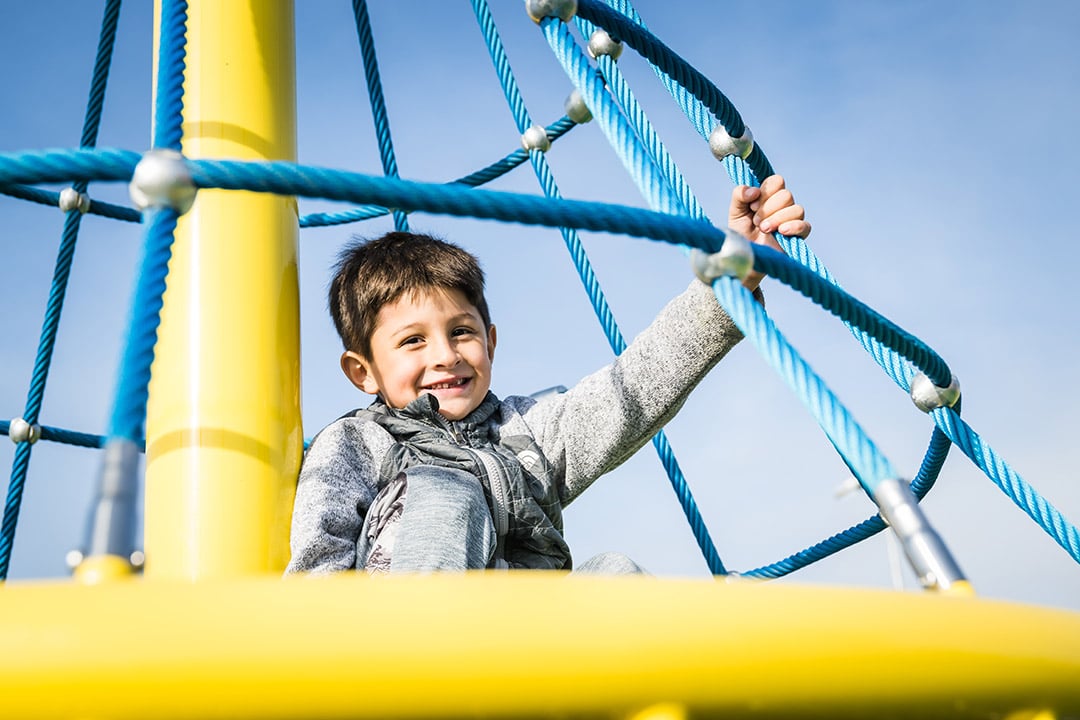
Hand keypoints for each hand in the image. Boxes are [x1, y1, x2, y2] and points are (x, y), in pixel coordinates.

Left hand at [727, 175, 808, 290]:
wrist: (744, 255)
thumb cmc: (740, 232)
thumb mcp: (735, 211)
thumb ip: (740, 194)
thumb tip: (755, 191)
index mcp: (769, 196)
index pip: (777, 181)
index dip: (766, 191)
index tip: (753, 205)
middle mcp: (783, 206)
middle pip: (787, 195)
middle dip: (768, 209)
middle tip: (756, 221)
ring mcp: (792, 220)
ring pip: (797, 209)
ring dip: (777, 219)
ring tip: (763, 229)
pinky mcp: (797, 236)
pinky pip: (805, 226)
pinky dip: (794, 226)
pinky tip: (781, 231)